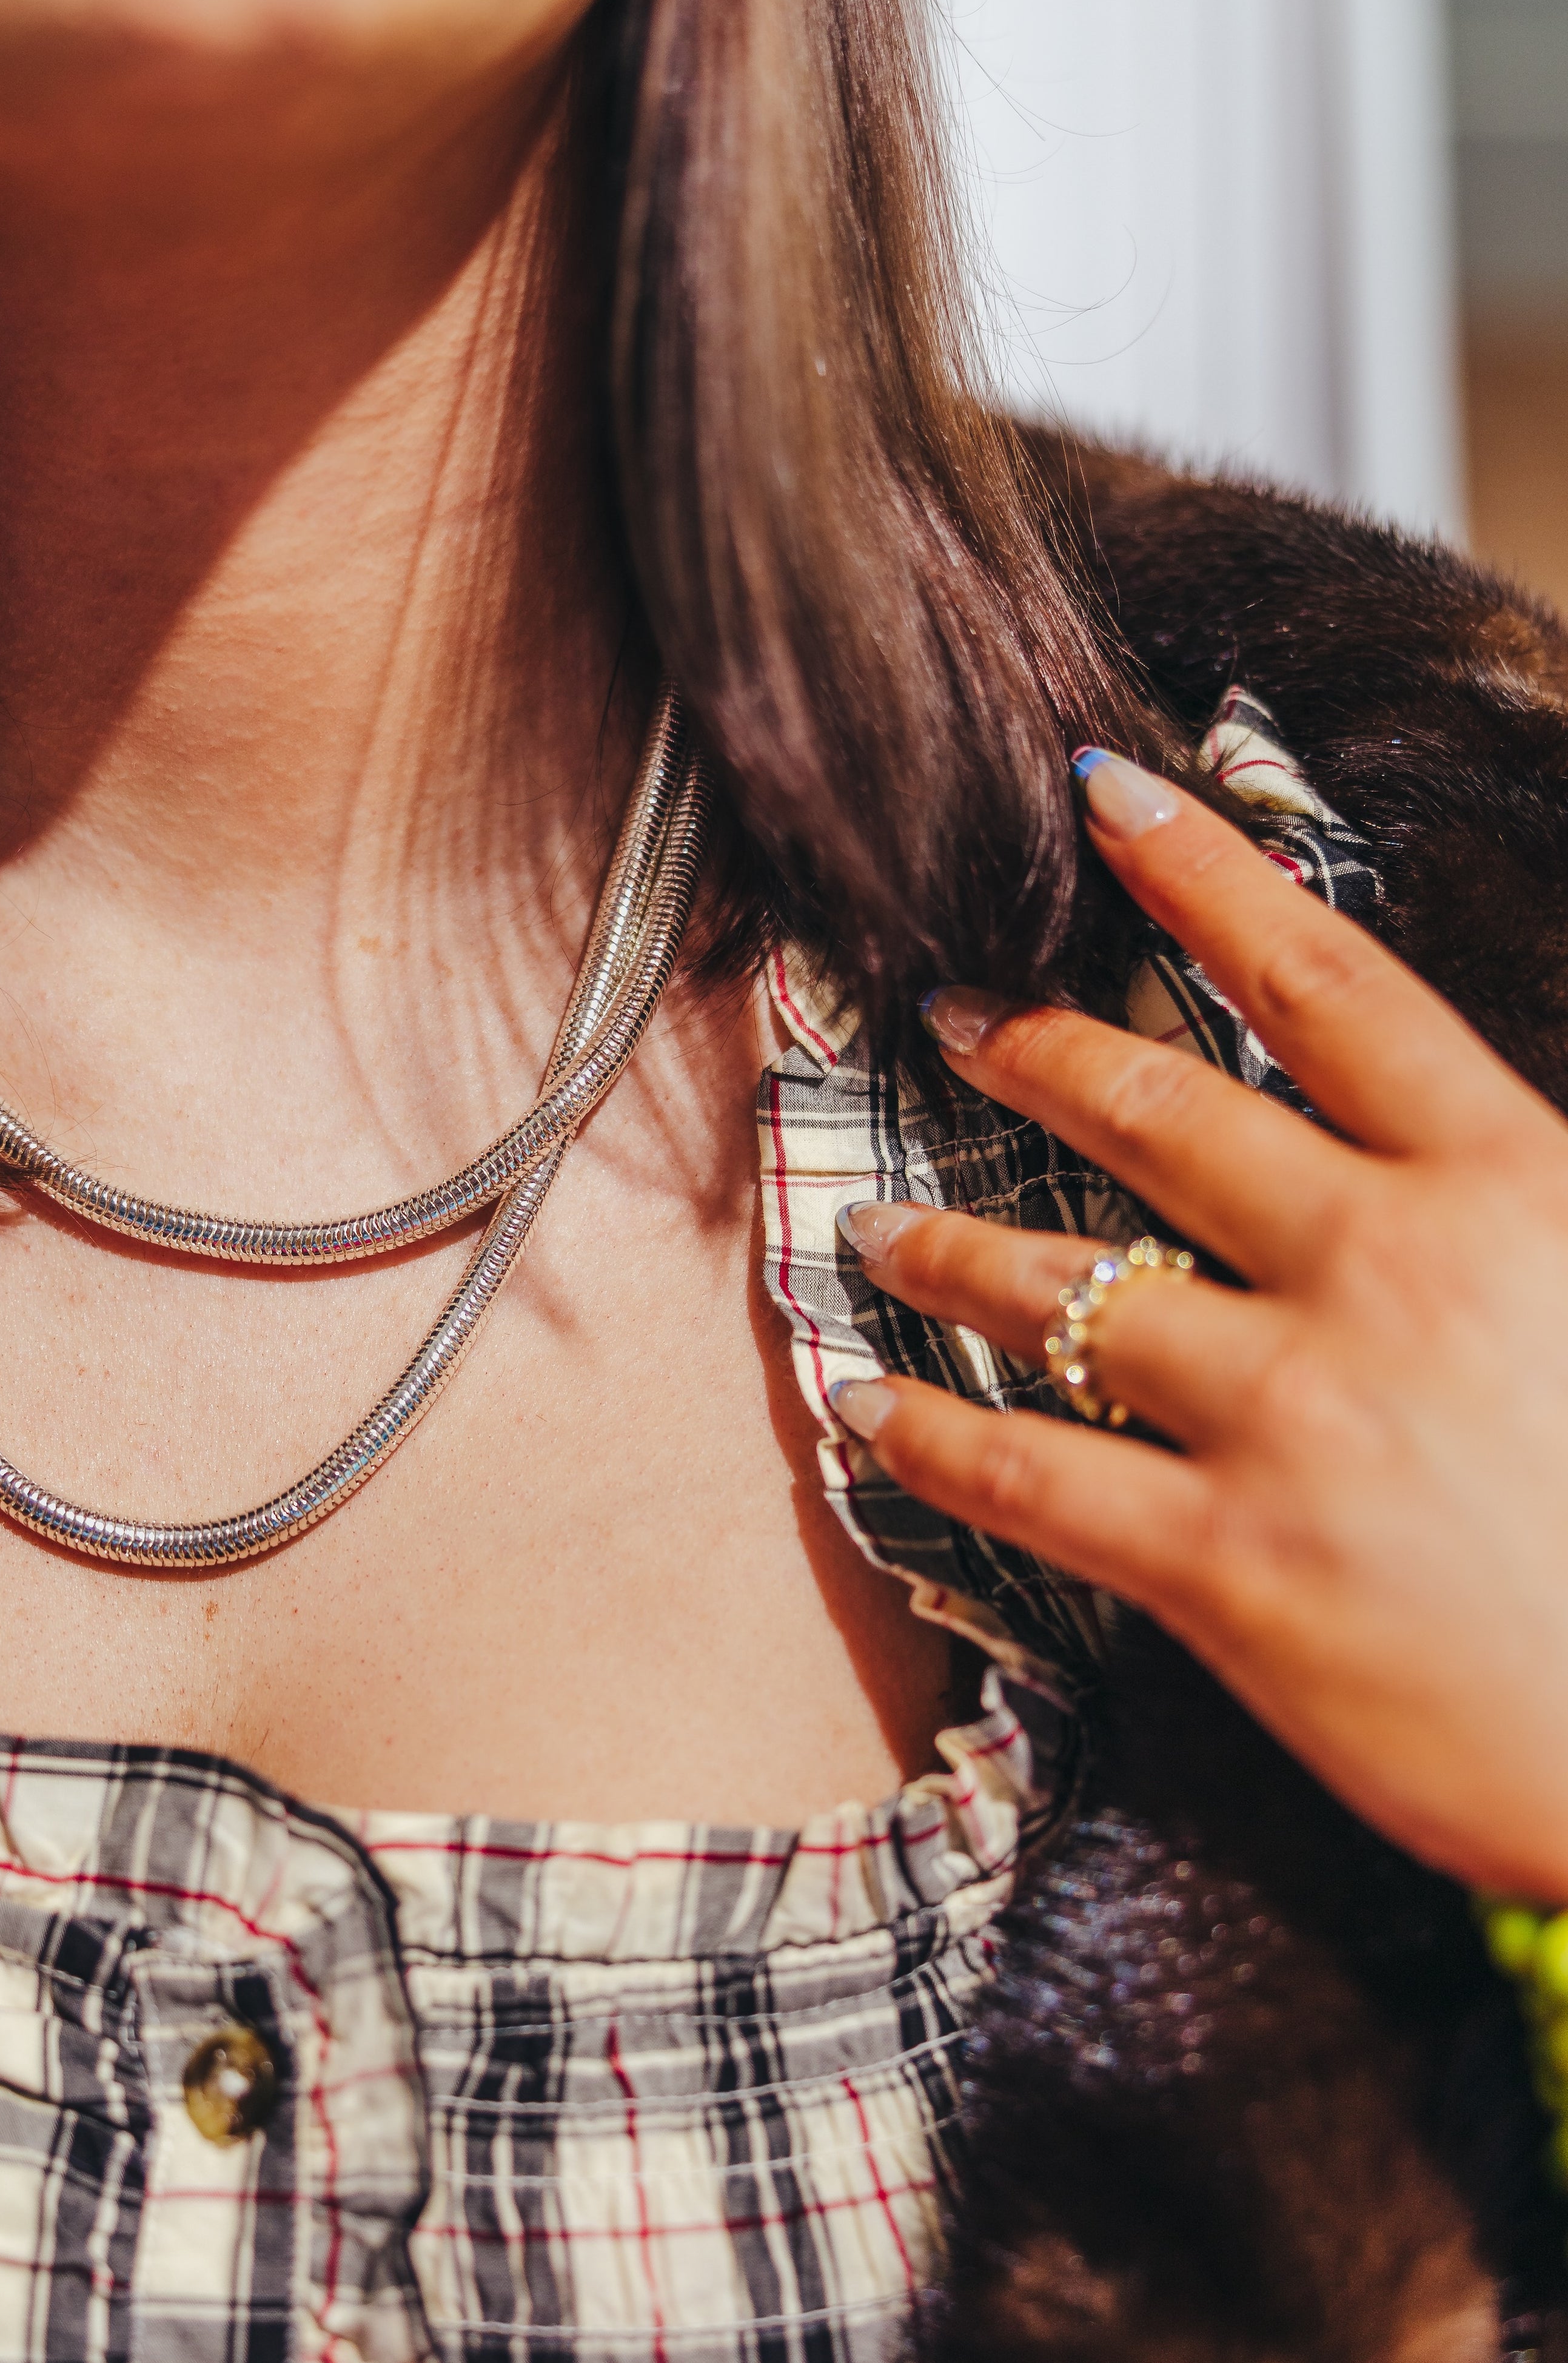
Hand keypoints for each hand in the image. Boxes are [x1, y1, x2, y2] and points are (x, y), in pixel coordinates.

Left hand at [829, 751, 1567, 1902]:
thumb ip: (1519, 1196)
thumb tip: (1436, 1147)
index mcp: (1512, 1184)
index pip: (1327, 982)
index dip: (1204, 873)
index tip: (1106, 795)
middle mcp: (1389, 1270)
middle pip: (1162, 1114)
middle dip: (1036, 1049)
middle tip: (952, 1013)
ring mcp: (1297, 1416)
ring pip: (1062, 1290)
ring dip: (946, 1247)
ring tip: (874, 1224)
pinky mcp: (1232, 1567)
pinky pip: (1028, 1478)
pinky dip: (924, 1438)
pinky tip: (860, 1408)